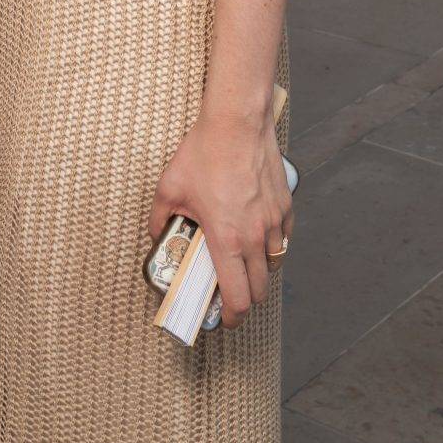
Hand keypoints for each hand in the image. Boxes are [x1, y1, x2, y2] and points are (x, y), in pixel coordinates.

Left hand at [148, 107, 292, 329]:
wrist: (237, 122)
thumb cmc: (204, 153)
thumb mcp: (169, 188)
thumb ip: (160, 219)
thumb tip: (157, 235)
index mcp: (226, 240)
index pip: (238, 297)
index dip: (232, 317)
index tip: (224, 320)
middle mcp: (255, 237)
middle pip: (260, 289)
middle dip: (245, 299)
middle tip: (230, 295)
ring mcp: (273, 221)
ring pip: (275, 263)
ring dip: (261, 273)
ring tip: (243, 265)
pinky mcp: (285, 205)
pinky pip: (284, 237)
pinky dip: (274, 245)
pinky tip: (259, 236)